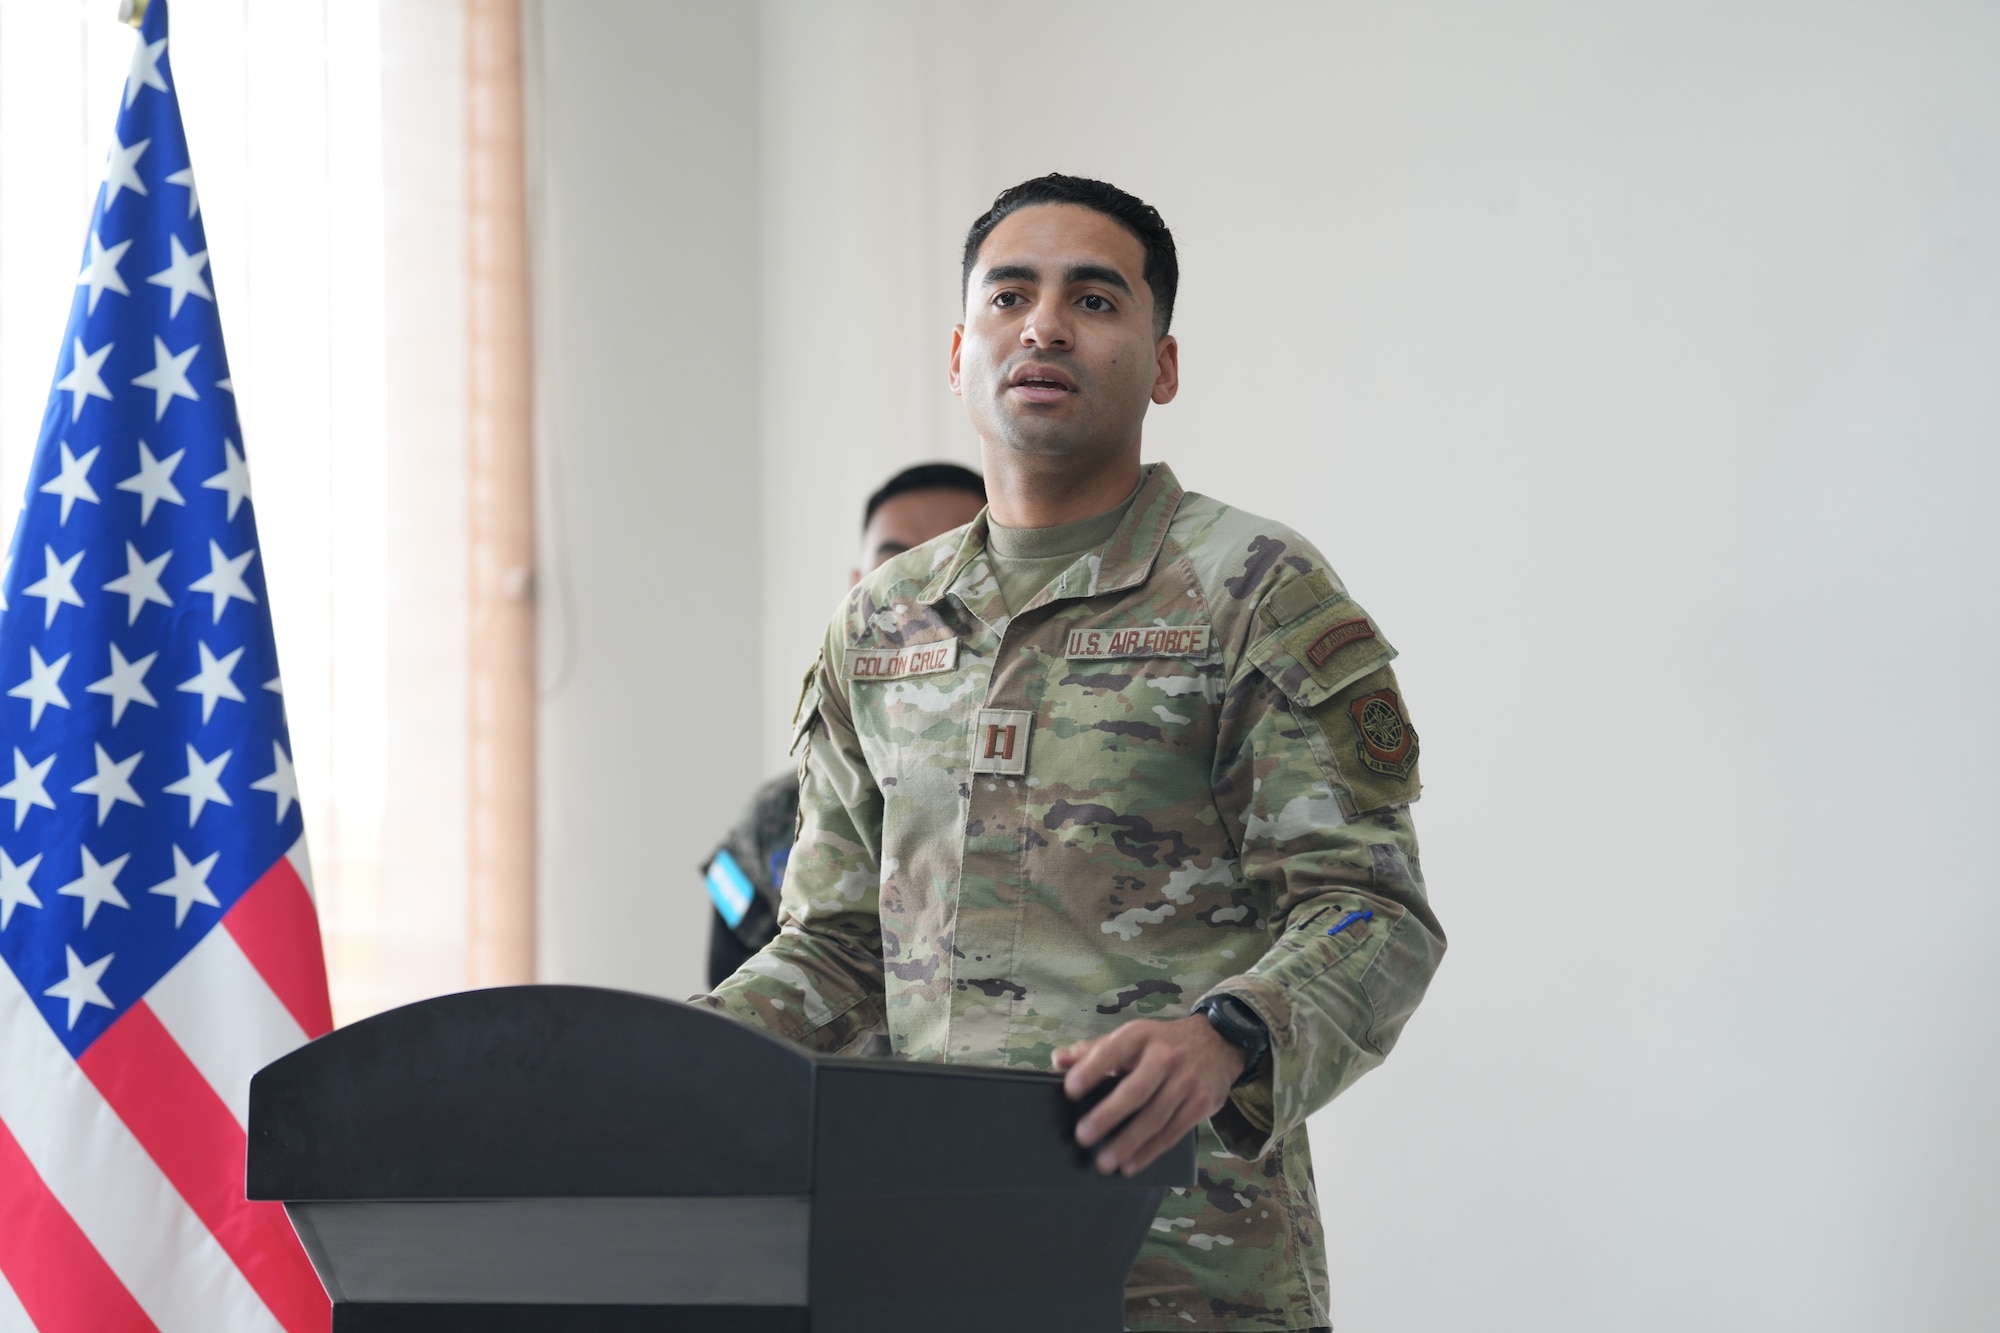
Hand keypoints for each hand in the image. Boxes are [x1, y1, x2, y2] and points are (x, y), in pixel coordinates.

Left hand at [1053, 1015, 1246, 1175]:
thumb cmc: (1162, 1044)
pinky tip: (1131, 1164)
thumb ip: (1094, 1051)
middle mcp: (1166, 1055)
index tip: (1070, 1090)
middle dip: (1108, 1115)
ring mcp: (1187, 1080)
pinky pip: (1173, 1132)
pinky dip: (1150, 1151)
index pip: (1112, 1051)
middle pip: (1136, 1090)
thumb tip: (1058, 1060)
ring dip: (1128, 1142)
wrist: (1217, 1042)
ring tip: (1104, 1162)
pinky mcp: (1201, 1102)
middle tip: (1083, 1136)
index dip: (1091, 1070)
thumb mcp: (1131, 1038)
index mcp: (1141, 1035)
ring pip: (1155, 1116)